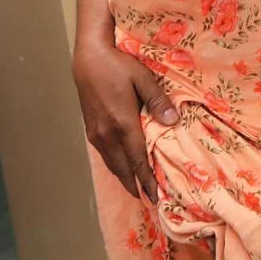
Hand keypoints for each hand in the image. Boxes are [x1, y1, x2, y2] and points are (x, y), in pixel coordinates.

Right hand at [72, 32, 177, 199]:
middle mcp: (107, 134)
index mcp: (123, 123)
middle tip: (149, 200)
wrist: (88, 59)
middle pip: (124, 168)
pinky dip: (115, 166)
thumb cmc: (118, 65)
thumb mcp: (143, 79)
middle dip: (137, 186)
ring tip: (136, 190)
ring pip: (112, 164)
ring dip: (124, 178)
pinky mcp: (90, 129)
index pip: (138, 160)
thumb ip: (158, 101)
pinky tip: (121, 168)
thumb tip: (172, 122)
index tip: (156, 196)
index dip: (148, 179)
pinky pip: (105, 155)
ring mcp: (96, 133)